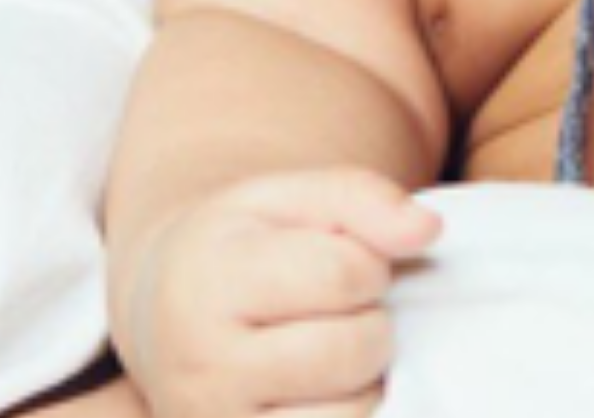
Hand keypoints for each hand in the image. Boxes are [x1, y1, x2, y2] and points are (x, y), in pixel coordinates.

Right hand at [116, 164, 442, 417]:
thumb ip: (362, 199)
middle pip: (350, 352)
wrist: (166, 313)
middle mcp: (202, 368)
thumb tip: (427, 232)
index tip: (353, 262)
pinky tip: (329, 396)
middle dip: (372, 326)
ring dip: (365, 383)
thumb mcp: (290, 198)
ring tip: (333, 356)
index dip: (370, 264)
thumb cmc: (243, 245)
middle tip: (345, 314)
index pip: (341, 274)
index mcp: (211, 281)